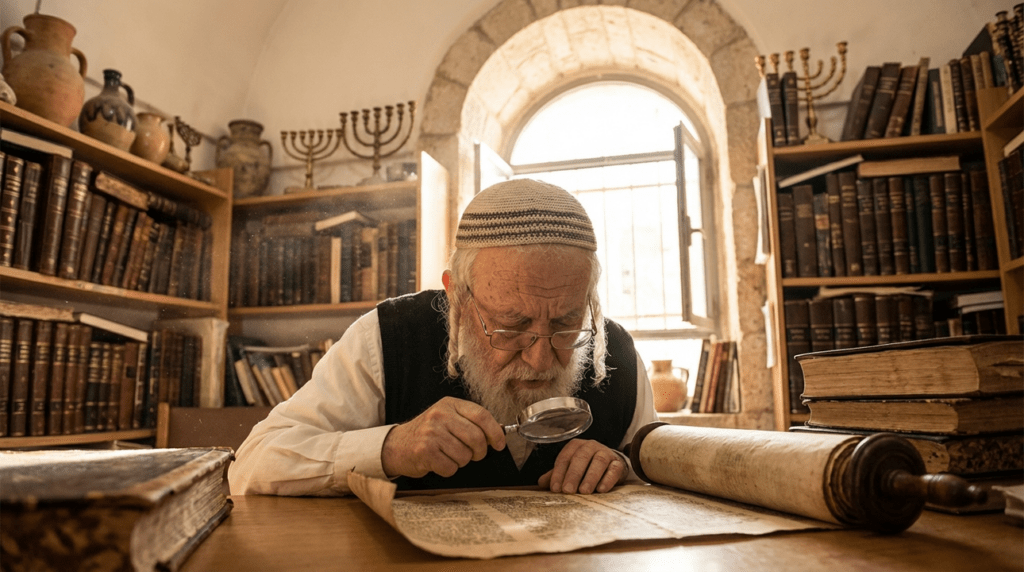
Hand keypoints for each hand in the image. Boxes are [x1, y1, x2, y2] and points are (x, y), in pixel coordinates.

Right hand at [381, 396, 506, 478]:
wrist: (397, 445)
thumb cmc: (428, 433)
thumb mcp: (448, 418)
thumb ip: (470, 422)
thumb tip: (498, 433)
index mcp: (449, 404)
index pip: (481, 415)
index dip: (495, 432)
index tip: (500, 444)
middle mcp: (439, 415)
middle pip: (476, 437)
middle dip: (480, 452)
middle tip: (475, 454)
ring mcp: (431, 433)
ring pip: (465, 455)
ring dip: (462, 461)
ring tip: (449, 455)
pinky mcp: (424, 452)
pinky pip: (451, 467)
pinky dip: (449, 469)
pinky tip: (439, 462)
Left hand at [538, 439, 627, 493]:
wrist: (611, 465)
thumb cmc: (586, 467)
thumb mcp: (570, 469)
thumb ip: (556, 475)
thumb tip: (541, 483)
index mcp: (576, 446)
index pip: (565, 458)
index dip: (559, 473)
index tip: (555, 488)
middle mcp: (591, 446)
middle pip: (581, 458)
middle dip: (573, 475)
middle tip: (568, 490)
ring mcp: (606, 453)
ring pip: (598, 461)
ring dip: (590, 477)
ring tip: (584, 491)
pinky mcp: (618, 463)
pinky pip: (614, 469)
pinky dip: (608, 479)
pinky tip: (601, 489)